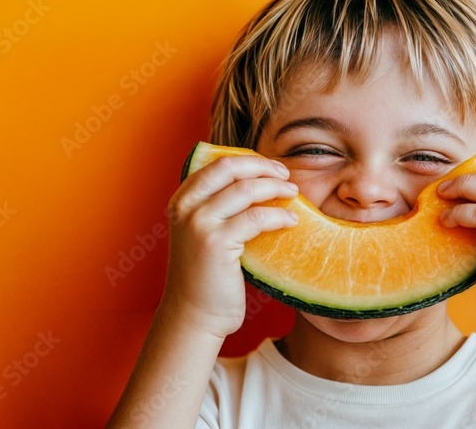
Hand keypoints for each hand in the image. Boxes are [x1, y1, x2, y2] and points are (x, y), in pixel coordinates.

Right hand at [160, 154, 298, 338]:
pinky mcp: (216, 243)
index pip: (217, 164)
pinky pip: (256, 218)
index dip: (248, 160)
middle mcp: (186, 207)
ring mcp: (199, 224)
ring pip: (245, 190)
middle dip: (262, 167)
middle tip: (286, 174)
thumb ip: (217, 208)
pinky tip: (291, 221)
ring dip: (275, 188)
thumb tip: (257, 183)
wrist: (193, 315)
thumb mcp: (202, 233)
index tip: (271, 167)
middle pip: (229, 168)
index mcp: (182, 200)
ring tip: (293, 193)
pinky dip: (278, 215)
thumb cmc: (205, 276)